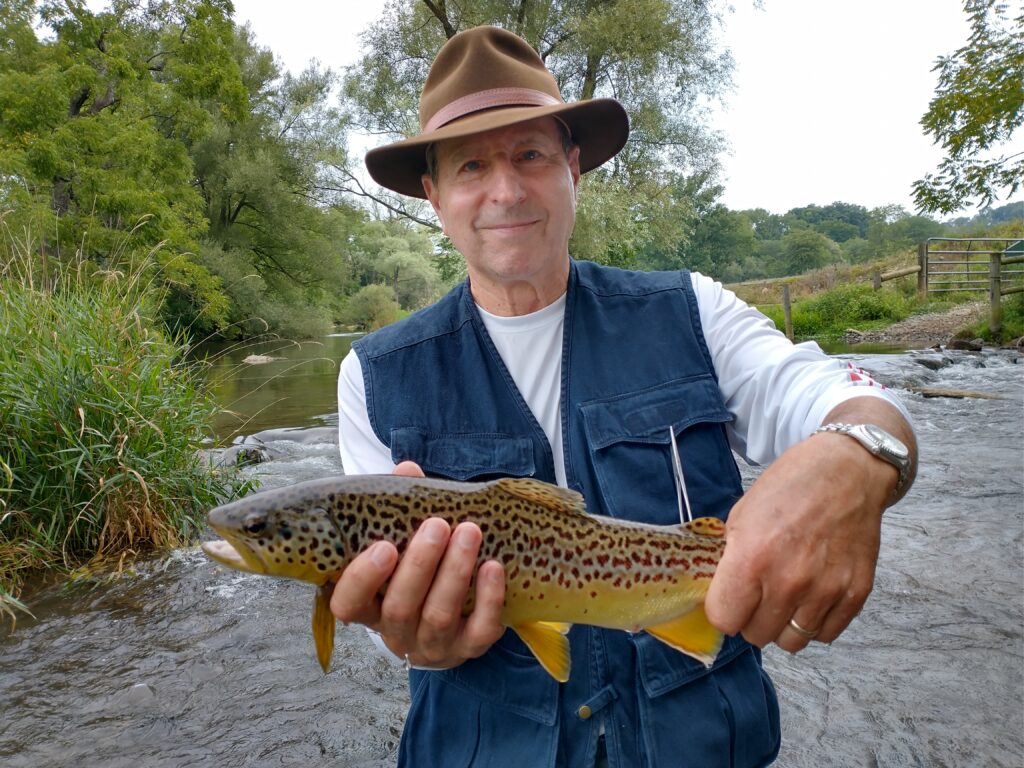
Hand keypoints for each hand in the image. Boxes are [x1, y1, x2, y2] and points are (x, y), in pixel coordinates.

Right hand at [329, 461, 506, 667]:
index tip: (384, 546)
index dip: (362, 579)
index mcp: (370, 605)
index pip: (348, 603)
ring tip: (470, 532)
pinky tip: (493, 567)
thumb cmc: (421, 569)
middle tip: (437, 525)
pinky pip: (480, 630)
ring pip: (439, 616)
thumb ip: (401, 508)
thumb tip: (407, 469)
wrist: (457, 615)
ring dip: (454, 572)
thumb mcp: (405, 541)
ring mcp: (433, 644)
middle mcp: (396, 631)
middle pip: (399, 607)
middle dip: (419, 564)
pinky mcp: (470, 648)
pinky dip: (488, 598)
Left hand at [705, 398, 913, 652]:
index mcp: (752, 559)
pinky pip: (825, 634)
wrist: (846, 471)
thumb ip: (730, 560)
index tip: (730, 597)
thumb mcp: (741, 515)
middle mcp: (788, 583)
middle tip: (758, 594)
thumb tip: (722, 594)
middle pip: (756, 635)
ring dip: (783, 624)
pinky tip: (811, 597)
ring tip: (785, 597)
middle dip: (751, 617)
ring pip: (791, 642)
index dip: (724, 609)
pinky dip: (814, 622)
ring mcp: (825, 592)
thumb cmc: (788, 488)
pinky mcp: (855, 595)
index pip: (724, 620)